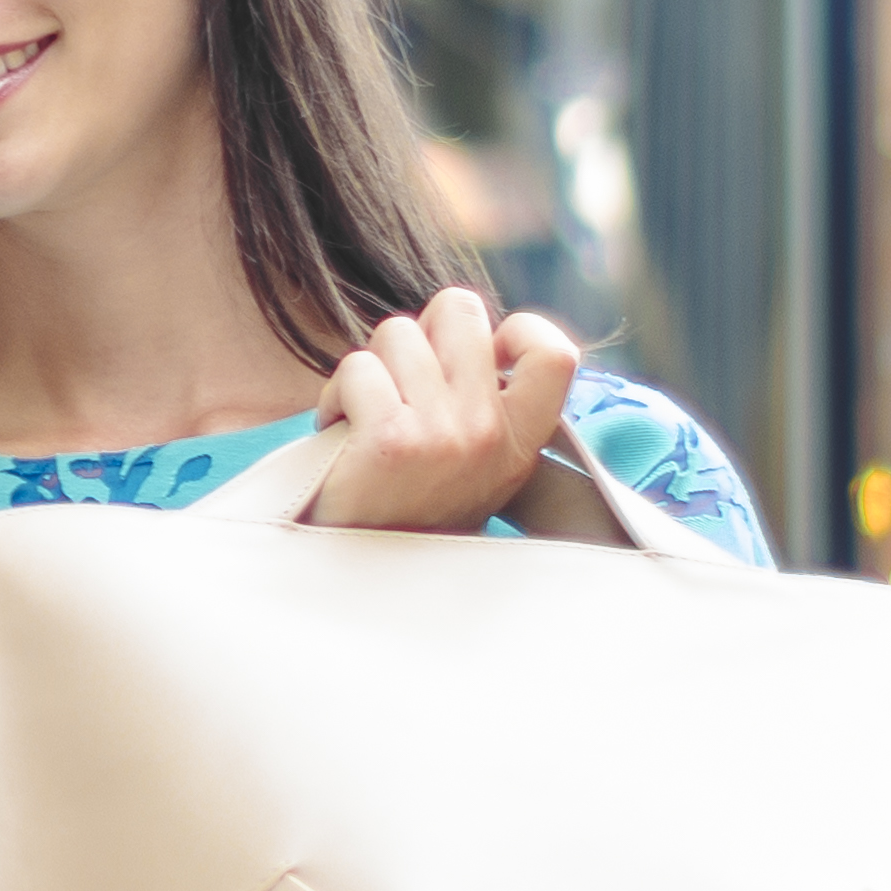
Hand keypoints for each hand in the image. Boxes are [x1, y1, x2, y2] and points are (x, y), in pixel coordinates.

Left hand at [298, 291, 598, 537]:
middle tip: (404, 382)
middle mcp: (491, 434)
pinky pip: (356, 367)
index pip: (555, 351)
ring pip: (396, 333)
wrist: (360, 581)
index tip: (483, 354)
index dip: (516, 329)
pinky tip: (340, 434)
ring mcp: (444, 435)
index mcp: (520, 440)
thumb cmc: (409, 509)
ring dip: (370, 368)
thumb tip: (480, 330)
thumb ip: (487, 403)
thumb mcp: (476, 464)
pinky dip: (335, 396)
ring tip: (368, 417)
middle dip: (421, 333)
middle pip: (459, 310)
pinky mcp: (391, 439)